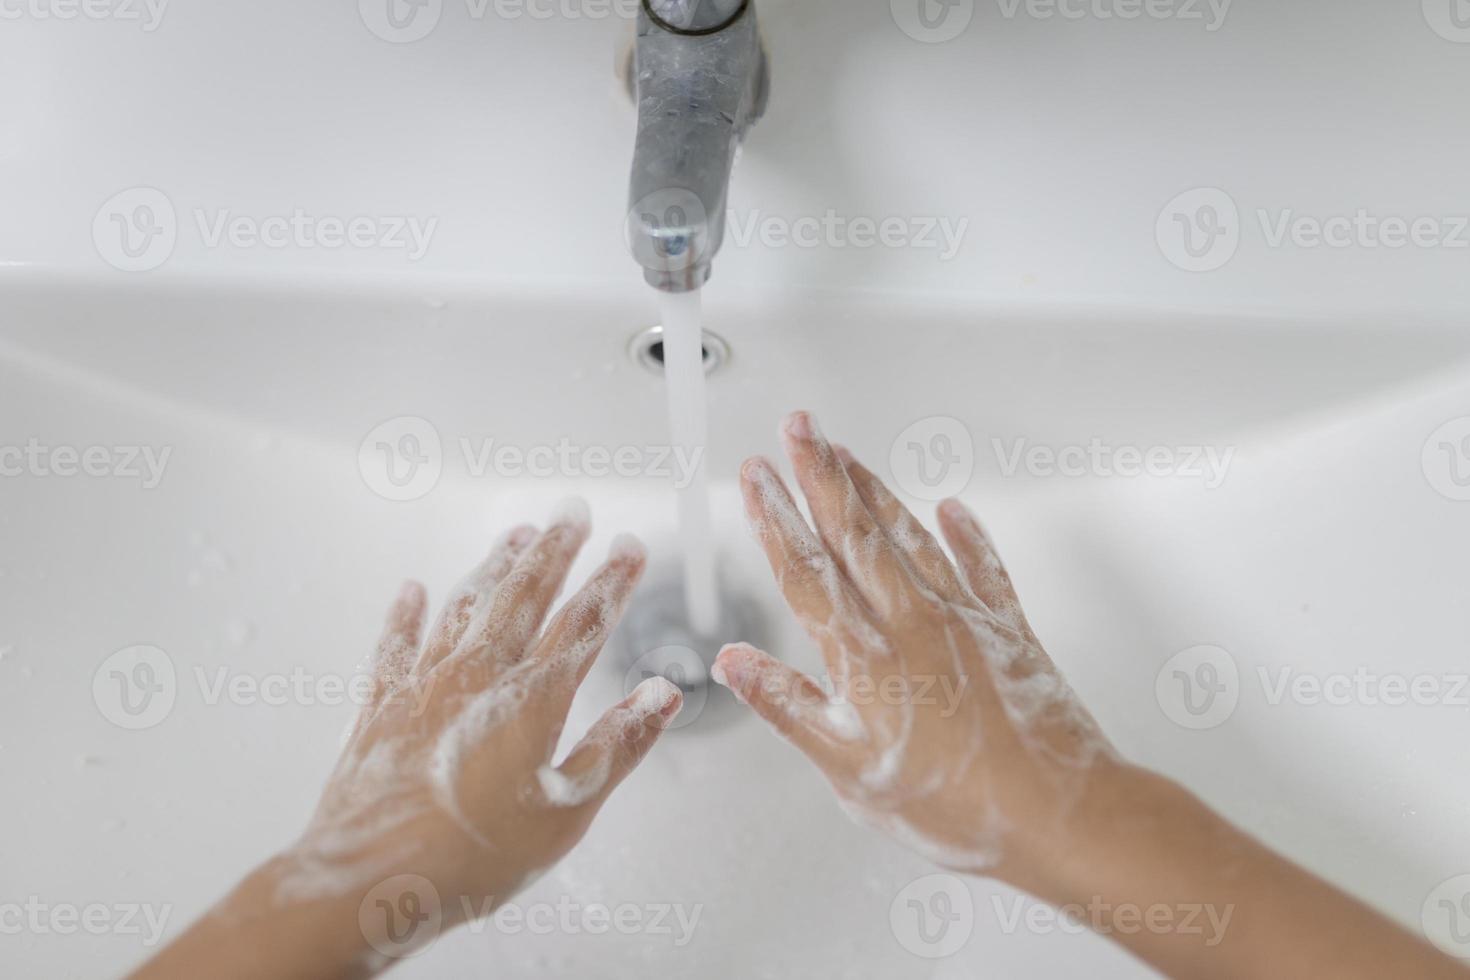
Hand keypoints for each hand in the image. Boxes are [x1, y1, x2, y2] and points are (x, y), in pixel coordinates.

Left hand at [286, 503, 680, 924]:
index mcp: (532, 700)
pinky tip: (412, 591)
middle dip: (554, 550)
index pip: (584, 623)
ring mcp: (425, 686)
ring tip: (514, 537)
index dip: (611, 581)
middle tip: (572, 514)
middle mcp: (477, 677)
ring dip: (493, 567)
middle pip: (524, 595)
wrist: (369, 883)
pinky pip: (395, 644)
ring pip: (466, 606)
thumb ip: (616, 746)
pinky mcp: (382, 707)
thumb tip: (661, 696)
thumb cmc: (471, 857)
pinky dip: (406, 613)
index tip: (629, 550)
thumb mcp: (567, 812)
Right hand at [714, 412, 1117, 887]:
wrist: (1061, 814)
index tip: (754, 474)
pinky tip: (953, 508)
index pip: (806, 570)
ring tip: (846, 452)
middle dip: (820, 472)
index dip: (774, 517)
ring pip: (908, 535)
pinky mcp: (1007, 629)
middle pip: (854, 532)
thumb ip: (790, 707)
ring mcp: (963, 619)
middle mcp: (911, 622)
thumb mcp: (849, 772)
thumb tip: (737, 664)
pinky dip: (966, 533)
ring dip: (873, 489)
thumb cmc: (956, 806)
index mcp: (865, 657)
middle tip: (798, 425)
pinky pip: (982, 565)